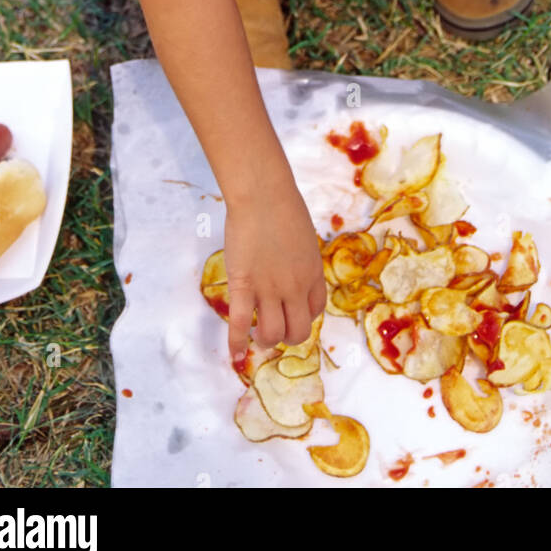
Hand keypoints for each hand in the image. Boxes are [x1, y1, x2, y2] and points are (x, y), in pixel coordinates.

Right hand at [223, 168, 327, 364]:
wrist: (263, 195)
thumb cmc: (283, 206)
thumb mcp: (304, 237)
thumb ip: (301, 259)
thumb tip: (293, 267)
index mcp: (313, 273)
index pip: (315, 311)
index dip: (304, 317)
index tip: (293, 314)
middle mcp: (295, 287)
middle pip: (298, 331)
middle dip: (287, 336)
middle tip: (275, 330)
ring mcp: (269, 289)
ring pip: (272, 334)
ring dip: (266, 340)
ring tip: (258, 336)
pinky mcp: (244, 286)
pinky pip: (240, 324)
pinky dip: (236, 344)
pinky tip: (235, 356)